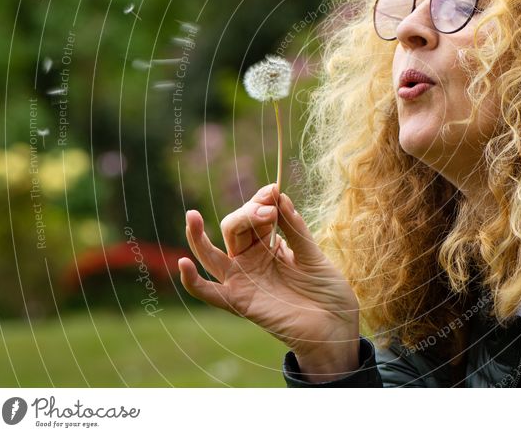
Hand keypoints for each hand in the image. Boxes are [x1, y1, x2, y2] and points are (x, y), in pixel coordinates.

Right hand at [178, 183, 359, 380]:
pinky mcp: (241, 302)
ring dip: (198, 236)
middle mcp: (252, 261)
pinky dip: (192, 281)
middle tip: (268, 211)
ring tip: (192, 216)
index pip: (254, 216)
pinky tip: (182, 264)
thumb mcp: (313, 254)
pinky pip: (209, 293)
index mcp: (270, 247)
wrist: (337, 328)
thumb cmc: (328, 293)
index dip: (261, 201)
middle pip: (233, 229)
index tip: (274, 191)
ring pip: (211, 255)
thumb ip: (294, 229)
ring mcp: (244, 281)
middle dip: (248, 213)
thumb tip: (279, 196)